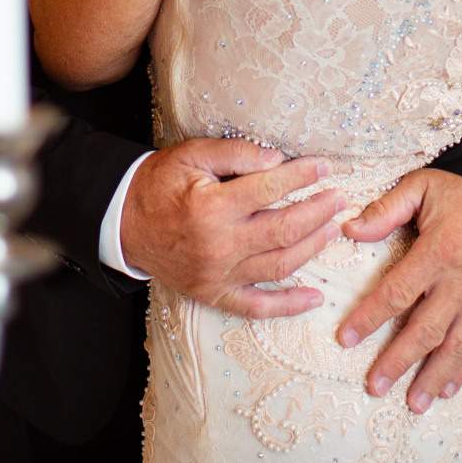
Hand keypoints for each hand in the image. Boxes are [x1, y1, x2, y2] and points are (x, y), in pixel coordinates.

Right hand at [120, 137, 343, 317]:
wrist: (122, 223)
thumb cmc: (159, 184)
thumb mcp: (191, 155)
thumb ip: (236, 155)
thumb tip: (278, 159)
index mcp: (211, 206)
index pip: (269, 189)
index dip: (301, 176)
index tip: (324, 167)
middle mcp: (218, 244)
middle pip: (283, 229)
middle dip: (318, 212)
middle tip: (339, 199)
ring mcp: (218, 274)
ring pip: (279, 265)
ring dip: (312, 248)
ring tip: (333, 229)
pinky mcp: (214, 294)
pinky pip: (257, 307)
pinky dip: (288, 306)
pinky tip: (314, 297)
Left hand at [335, 169, 461, 412]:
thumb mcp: (422, 187)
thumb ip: (387, 210)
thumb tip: (350, 228)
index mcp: (438, 250)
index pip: (398, 291)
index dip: (370, 317)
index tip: (346, 339)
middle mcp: (461, 280)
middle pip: (425, 329)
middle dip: (398, 360)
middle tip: (375, 385)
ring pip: (456, 345)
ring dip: (433, 377)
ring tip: (413, 403)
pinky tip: (448, 390)